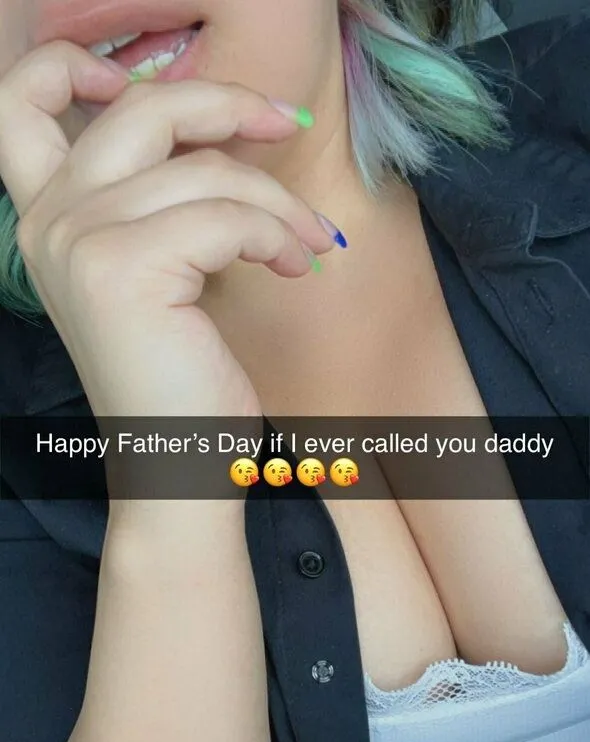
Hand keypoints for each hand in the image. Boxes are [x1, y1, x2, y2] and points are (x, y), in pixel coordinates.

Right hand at [0, 43, 335, 416]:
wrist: (178, 467)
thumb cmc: (181, 378)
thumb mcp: (158, 273)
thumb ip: (155, 199)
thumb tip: (219, 126)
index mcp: (47, 221)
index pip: (21, 101)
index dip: (74, 65)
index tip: (155, 82)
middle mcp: (48, 224)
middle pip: (139, 108)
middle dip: (225, 103)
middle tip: (284, 123)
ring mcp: (78, 243)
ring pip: (203, 170)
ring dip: (276, 200)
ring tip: (308, 242)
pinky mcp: (123, 269)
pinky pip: (226, 216)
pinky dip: (275, 235)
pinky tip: (295, 267)